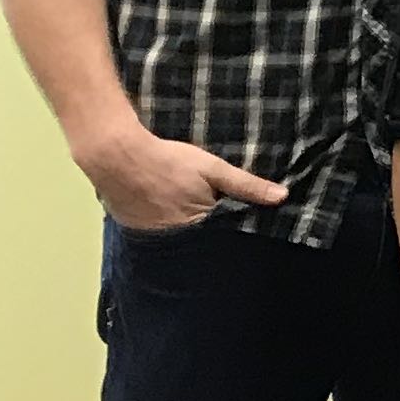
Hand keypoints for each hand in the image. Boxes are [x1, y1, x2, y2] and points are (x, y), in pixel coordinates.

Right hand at [79, 123, 286, 232]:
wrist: (116, 156)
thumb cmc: (168, 162)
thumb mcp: (213, 169)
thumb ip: (247, 185)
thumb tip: (283, 197)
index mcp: (197, 228)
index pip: (225, 241)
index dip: (237, 237)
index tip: (255, 240)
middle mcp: (174, 241)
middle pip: (202, 244)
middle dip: (215, 241)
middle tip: (229, 234)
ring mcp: (152, 239)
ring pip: (181, 242)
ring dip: (192, 237)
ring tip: (204, 231)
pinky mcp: (135, 232)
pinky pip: (160, 237)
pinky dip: (169, 231)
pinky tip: (176, 222)